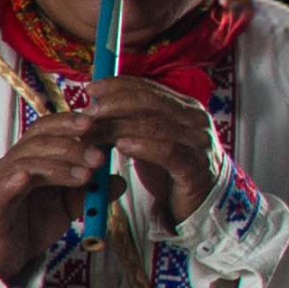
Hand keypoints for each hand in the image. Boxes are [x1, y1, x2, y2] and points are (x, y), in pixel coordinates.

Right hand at [0, 81, 219, 284]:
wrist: (3, 258)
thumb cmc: (31, 225)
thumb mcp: (68, 206)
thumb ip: (90, 192)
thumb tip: (119, 180)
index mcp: (30, 158)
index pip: (46, 128)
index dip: (69, 122)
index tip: (97, 123)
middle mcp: (11, 164)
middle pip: (38, 140)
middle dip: (72, 145)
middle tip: (99, 158)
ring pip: (26, 162)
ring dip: (58, 166)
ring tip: (85, 177)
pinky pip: (2, 188)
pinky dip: (15, 180)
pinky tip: (28, 179)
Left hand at [78, 77, 223, 223]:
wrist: (201, 202)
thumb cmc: (169, 170)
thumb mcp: (149, 141)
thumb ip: (130, 124)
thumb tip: (93, 109)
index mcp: (184, 107)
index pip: (149, 88)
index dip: (118, 85)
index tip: (91, 88)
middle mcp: (195, 118)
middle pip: (150, 102)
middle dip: (114, 104)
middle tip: (87, 112)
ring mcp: (198, 141)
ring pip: (155, 125)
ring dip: (119, 127)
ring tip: (93, 132)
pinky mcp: (196, 165)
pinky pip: (168, 151)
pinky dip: (143, 146)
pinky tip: (121, 145)